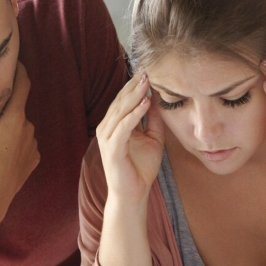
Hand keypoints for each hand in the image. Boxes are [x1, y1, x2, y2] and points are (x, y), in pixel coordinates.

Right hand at [0, 62, 38, 227]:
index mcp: (13, 118)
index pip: (23, 85)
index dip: (20, 72)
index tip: (15, 63)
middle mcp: (27, 128)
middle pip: (18, 109)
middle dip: (6, 108)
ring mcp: (33, 145)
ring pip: (22, 128)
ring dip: (11, 128)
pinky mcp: (34, 159)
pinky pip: (26, 146)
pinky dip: (16, 145)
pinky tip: (2, 152)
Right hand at [95, 73, 163, 204]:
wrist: (134, 194)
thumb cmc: (141, 168)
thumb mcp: (152, 139)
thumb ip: (152, 120)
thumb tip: (158, 99)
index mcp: (115, 126)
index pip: (123, 100)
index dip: (135, 86)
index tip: (148, 71)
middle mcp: (108, 129)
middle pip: (120, 101)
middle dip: (133, 85)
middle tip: (146, 70)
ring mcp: (108, 139)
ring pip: (120, 111)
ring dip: (134, 95)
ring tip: (146, 82)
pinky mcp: (112, 149)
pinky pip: (124, 127)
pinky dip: (134, 114)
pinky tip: (145, 103)